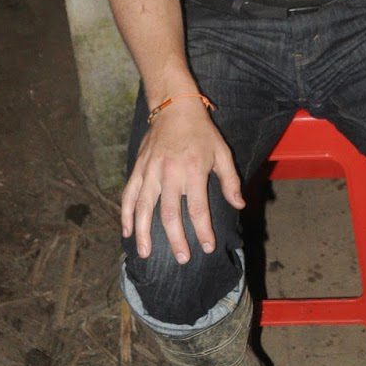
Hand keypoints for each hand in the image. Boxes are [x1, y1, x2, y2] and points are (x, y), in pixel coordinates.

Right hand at [121, 96, 244, 263]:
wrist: (174, 107)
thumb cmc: (201, 131)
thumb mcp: (222, 153)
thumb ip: (230, 181)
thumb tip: (239, 205)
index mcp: (193, 170)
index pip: (197, 209)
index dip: (203, 231)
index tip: (207, 247)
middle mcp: (170, 173)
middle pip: (170, 214)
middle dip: (176, 240)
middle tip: (182, 258)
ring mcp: (150, 172)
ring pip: (144, 208)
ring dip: (144, 233)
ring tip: (146, 253)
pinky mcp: (138, 169)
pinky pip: (129, 195)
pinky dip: (126, 214)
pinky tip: (127, 231)